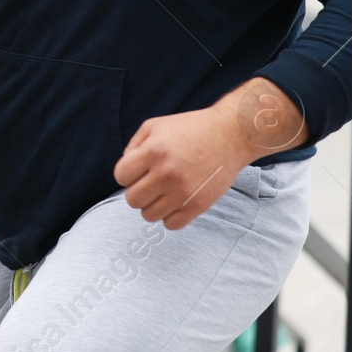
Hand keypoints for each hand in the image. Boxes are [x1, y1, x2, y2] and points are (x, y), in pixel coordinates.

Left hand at [113, 101, 250, 229]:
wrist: (229, 135)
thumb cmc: (190, 129)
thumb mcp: (155, 126)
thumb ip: (133, 146)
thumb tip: (124, 173)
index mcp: (153, 151)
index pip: (121, 176)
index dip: (126, 174)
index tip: (139, 170)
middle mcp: (167, 173)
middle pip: (132, 200)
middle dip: (137, 191)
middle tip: (150, 182)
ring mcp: (183, 192)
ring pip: (149, 215)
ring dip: (152, 205)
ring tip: (163, 192)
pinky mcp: (199, 205)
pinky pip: (171, 225)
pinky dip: (169, 217)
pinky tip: (175, 202)